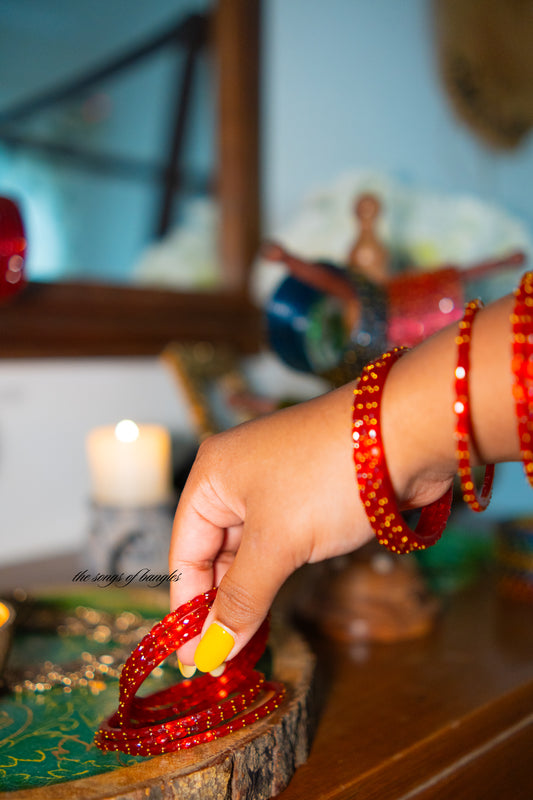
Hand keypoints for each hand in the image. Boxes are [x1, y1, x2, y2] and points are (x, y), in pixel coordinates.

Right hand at [169, 371, 454, 672]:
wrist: (407, 430)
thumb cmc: (329, 477)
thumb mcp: (279, 542)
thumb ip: (242, 597)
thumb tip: (211, 652)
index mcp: (213, 474)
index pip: (185, 551)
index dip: (188, 607)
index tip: (196, 659)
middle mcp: (238, 476)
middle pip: (214, 551)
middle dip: (218, 603)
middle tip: (223, 659)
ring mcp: (277, 484)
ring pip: (250, 549)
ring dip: (248, 593)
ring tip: (244, 643)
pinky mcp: (311, 493)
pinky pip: (282, 542)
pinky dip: (276, 575)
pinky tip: (273, 607)